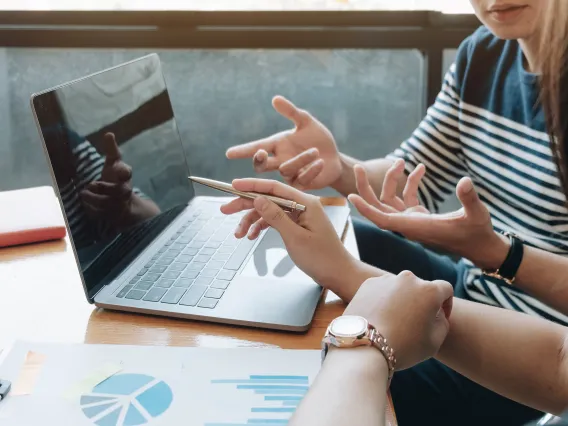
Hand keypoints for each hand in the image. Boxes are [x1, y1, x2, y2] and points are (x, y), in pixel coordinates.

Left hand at [80, 133, 133, 218]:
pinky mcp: (109, 216)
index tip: (122, 171)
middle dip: (104, 187)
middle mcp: (123, 191)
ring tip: (84, 193)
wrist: (122, 204)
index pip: (126, 173)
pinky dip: (90, 209)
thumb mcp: (113, 164)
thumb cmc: (115, 179)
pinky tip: (85, 205)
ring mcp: (117, 205)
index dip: (123, 171)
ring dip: (93, 198)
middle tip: (92, 184)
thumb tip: (109, 133)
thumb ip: (111, 150)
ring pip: (106, 203)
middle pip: (117, 190)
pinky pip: (99, 214)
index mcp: (124, 177)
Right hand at [220, 179, 363, 299]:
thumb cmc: (322, 257)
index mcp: (305, 202)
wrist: (338, 273)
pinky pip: (275, 221)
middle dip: (246, 204)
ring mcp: (299, 215)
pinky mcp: (297, 226)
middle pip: (269, 198)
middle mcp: (302, 205)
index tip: (233, 185)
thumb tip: (258, 199)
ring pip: (269, 211)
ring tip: (237, 233)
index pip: (274, 188)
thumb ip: (276, 216)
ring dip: (251, 220)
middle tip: (225, 210)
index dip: (252, 185)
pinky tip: (251, 235)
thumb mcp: (295, 237)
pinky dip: (262, 227)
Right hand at [225, 96, 341, 189]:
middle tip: (261, 152)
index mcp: (277, 145)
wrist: (335, 158)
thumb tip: (275, 98)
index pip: (256, 148)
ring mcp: (289, 175)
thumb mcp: (306, 122)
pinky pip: (301, 179)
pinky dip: (312, 169)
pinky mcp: (300, 185)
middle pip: (260, 166)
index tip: (229, 153)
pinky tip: (321, 162)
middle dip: (259, 160)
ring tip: (316, 151)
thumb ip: (291, 112)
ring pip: (285, 169)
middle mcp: (279, 161)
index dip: (243, 151)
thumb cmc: (319, 139)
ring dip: (300, 159)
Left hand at [344, 271, 453, 369]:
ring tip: (394, 322)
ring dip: (402, 300)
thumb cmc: (404, 346)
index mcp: (429, 290)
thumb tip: (437, 312)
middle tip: (415, 322)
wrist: (365, 345)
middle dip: (422, 302)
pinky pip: (382, 290)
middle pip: (421, 288)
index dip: (446, 303)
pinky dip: (383, 300)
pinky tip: (380, 318)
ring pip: (400, 288)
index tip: (439, 317)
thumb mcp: (435, 341)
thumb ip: (443, 322)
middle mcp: (408, 278)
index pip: (445, 289)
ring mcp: (386, 279)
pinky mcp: (368, 284)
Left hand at [348, 160, 507, 268]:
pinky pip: (407, 198)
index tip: (351, 197)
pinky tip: (422, 168)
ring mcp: (413, 220)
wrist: (482, 247)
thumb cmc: (479, 233)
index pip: (384, 220)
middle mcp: (410, 224)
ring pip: (391, 201)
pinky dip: (410, 183)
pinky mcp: (420, 216)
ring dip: (391, 181)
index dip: (367, 210)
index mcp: (417, 227)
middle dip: (366, 189)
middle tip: (358, 167)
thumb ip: (469, 198)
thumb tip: (465, 181)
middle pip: (379, 208)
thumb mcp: (477, 214)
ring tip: (400, 161)